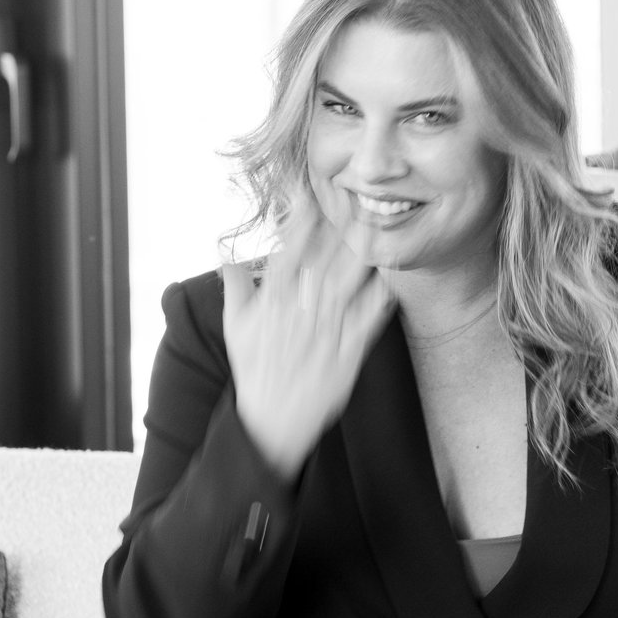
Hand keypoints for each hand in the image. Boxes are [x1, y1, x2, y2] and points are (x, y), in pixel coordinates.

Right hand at [220, 193, 394, 481]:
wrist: (271, 422)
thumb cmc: (255, 372)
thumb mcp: (235, 328)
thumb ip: (236, 290)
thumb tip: (227, 258)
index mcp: (273, 304)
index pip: (288, 254)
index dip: (299, 223)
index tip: (311, 195)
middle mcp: (300, 315)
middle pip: (323, 264)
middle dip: (339, 233)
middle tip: (357, 203)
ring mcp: (325, 335)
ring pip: (346, 289)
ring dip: (361, 260)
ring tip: (376, 232)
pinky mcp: (347, 355)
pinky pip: (366, 325)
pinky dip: (377, 303)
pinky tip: (390, 283)